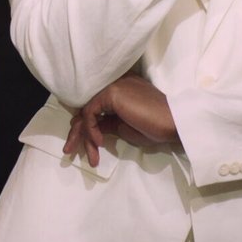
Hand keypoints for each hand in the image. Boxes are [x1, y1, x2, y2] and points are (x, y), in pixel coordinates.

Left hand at [62, 74, 179, 167]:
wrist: (171, 123)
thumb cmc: (154, 127)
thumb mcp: (124, 127)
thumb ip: (108, 123)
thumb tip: (93, 129)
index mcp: (119, 90)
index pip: (95, 107)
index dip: (85, 126)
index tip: (81, 144)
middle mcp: (114, 84)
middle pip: (87, 108)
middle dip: (77, 132)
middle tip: (69, 151)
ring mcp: (112, 86)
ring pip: (87, 112)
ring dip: (83, 137)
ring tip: (89, 157)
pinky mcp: (111, 93)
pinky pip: (91, 113)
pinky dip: (91, 130)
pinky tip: (99, 143)